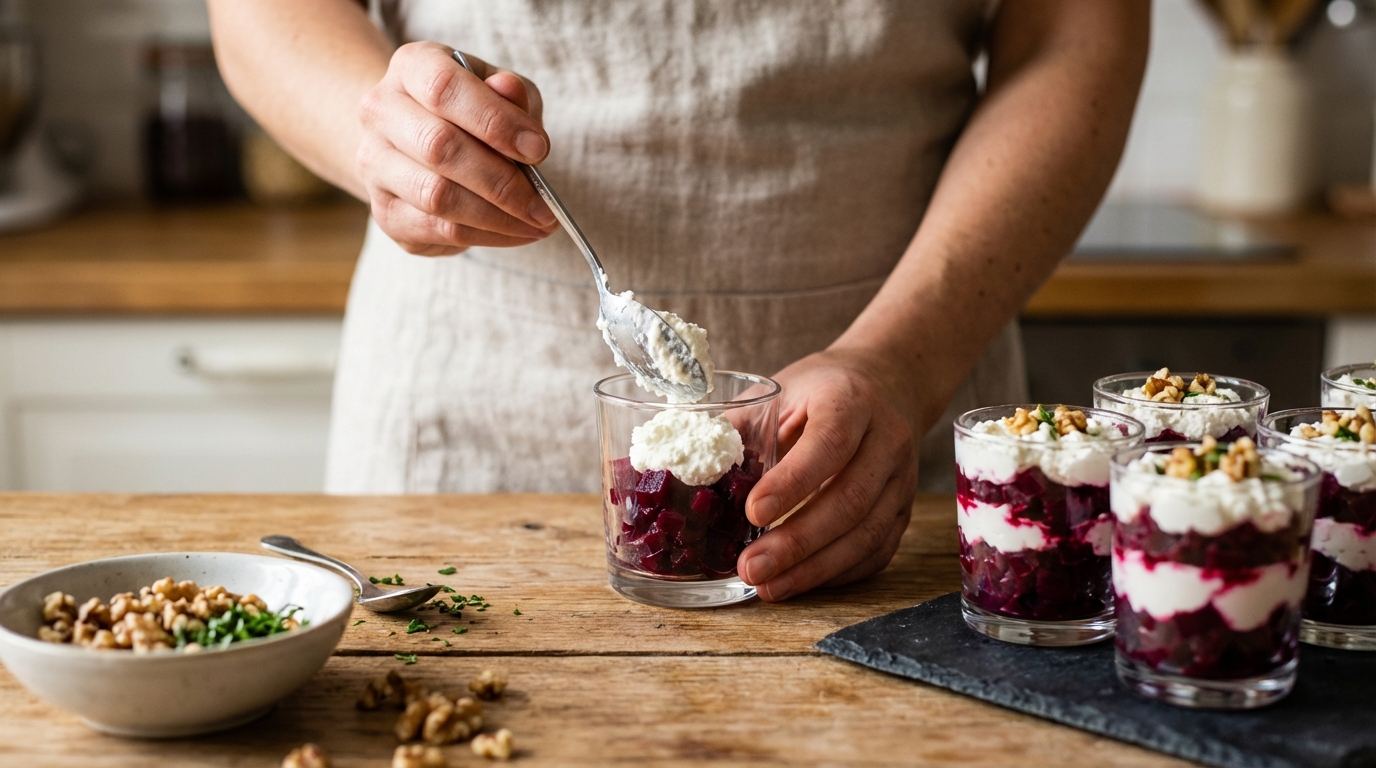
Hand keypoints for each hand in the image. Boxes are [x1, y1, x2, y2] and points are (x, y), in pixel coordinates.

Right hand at [356, 42, 557, 254]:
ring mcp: (374, 164)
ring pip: (437, 196)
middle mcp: (381, 112)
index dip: (495, 121)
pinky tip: (516, 232)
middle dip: (502, 181)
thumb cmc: (470, 112)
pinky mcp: (385, 212)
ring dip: (497, 217)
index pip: (444, 88)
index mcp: (412, 67)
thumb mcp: (499, 91)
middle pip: (439, 147)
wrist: (417, 144)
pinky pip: (438, 229)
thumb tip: (511, 91)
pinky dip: (487, 236)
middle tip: (544, 204)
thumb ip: (511, 92)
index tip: (538, 150)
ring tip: (537, 223)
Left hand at [737, 349, 919, 601]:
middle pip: (850, 499)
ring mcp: (902, 480)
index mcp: (851, 401)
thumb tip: (686, 470)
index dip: (793, 482)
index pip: (829, 445)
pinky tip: (799, 583)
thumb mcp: (777, 390)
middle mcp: (887, 440)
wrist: (885, 384)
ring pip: (867, 534)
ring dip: (815, 569)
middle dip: (798, 541)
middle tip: (751, 567)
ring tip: (768, 587)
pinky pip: (876, 552)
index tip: (752, 513)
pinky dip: (836, 574)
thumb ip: (739, 428)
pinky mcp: (903, 510)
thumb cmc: (817, 392)